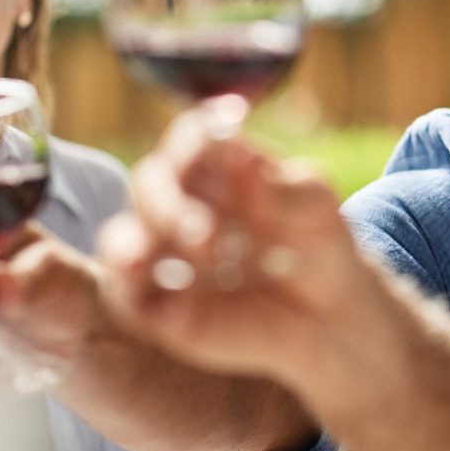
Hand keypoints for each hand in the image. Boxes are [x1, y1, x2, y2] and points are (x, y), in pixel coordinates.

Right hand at [96, 109, 385, 400]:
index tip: (219, 155)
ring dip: (133, 247)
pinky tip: (168, 304)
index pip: (189, 139)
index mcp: (216, 164)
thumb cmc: (318, 243)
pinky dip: (134, 294)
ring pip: (120, 239)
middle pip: (149, 184)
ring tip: (149, 262)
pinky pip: (127, 297)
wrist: (329, 311)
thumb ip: (284, 189)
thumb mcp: (315, 208)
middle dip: (170, 205)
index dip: (194, 144)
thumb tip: (242, 159)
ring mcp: (164, 252)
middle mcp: (180, 200)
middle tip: (208, 235)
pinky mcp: (159, 305)